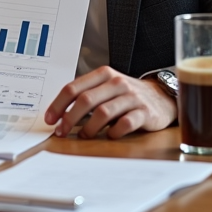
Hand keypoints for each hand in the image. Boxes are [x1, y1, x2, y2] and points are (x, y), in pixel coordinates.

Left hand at [45, 66, 176, 139]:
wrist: (162, 97)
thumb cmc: (127, 95)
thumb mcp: (106, 88)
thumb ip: (87, 95)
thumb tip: (60, 114)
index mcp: (103, 75)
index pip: (74, 88)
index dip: (58, 104)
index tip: (50, 119)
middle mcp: (117, 83)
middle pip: (86, 100)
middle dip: (69, 118)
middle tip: (61, 132)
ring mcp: (132, 97)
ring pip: (103, 112)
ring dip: (89, 128)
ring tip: (84, 136)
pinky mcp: (145, 112)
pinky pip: (125, 124)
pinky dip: (113, 132)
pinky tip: (109, 136)